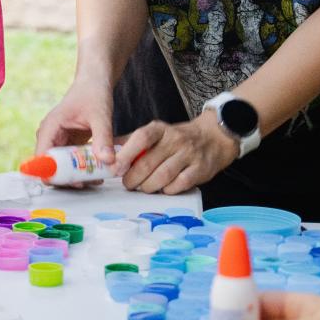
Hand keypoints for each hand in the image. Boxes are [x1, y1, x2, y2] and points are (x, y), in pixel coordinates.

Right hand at [32, 76, 115, 181]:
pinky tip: (98, 170)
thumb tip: (107, 161)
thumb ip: (103, 138)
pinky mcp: (69, 146)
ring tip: (98, 177)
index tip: (75, 181)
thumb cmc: (92, 92)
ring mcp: (59, 142)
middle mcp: (50, 137)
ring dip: (78, 176)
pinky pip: (72, 163)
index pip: (42, 158)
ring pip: (62, 168)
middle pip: (51, 167)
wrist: (95, 83)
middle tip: (90, 181)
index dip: (54, 173)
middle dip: (69, 177)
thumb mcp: (100, 115)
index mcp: (50, 128)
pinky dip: (83, 169)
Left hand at [119, 111, 239, 193]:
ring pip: (163, 176)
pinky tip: (163, 189)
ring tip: (143, 187)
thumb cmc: (177, 138)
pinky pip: (180, 184)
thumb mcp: (155, 133)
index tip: (114, 167)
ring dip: (149, 186)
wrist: (214, 137)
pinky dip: (168, 190)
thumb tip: (104, 150)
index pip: (141, 138)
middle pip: (149, 162)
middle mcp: (175, 139)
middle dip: (133, 177)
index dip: (125, 154)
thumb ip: (130, 141)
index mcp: (160, 129)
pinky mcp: (200, 169)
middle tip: (128, 183)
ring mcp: (189, 154)